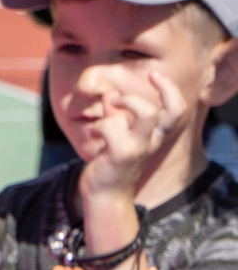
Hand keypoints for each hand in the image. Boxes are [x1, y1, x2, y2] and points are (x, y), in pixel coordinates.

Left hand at [79, 62, 185, 203]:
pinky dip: (98, 124)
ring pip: (146, 114)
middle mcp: (152, 141)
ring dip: (122, 104)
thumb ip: (116, 115)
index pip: (177, 109)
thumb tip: (110, 94)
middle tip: (116, 96)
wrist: (104, 195)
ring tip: (105, 112)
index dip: (170, 89)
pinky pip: (113, 126)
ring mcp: (140, 148)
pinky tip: (93, 132)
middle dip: (141, 95)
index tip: (154, 74)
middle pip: (169, 109)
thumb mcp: (116, 136)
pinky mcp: (122, 155)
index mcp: (155, 135)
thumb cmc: (110, 163)